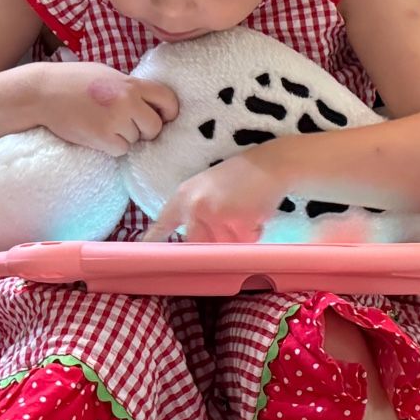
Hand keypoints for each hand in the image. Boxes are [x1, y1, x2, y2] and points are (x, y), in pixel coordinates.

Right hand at [36, 63, 178, 156]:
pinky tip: (97, 134)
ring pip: (136, 140)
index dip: (168, 111)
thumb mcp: (107, 74)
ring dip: (124, 137)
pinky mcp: (102, 138)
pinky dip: (111, 147)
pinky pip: (120, 151)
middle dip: (145, 130)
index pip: (168, 99)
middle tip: (128, 125)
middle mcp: (127, 102)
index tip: (162, 116)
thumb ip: (129, 87)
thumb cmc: (73, 81)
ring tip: (103, 124)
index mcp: (131, 83)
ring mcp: (115, 121)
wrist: (42, 93)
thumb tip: (149, 102)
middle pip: (155, 127)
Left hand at [146, 151, 282, 242]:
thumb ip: (191, 210)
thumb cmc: (239, 175)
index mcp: (184, 195)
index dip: (154, 241)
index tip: (147, 256)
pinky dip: (252, 235)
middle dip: (210, 243)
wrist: (272, 164)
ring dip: (234, 238)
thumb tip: (185, 241)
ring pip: (222, 246)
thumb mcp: (205, 186)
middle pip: (195, 244)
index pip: (163, 224)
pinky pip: (243, 243)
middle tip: (226, 227)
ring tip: (244, 214)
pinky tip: (256, 215)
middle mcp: (196, 206)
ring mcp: (217, 214)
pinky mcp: (239, 222)